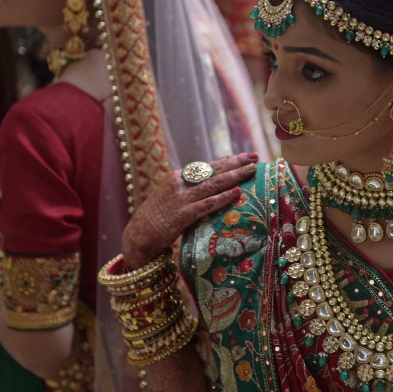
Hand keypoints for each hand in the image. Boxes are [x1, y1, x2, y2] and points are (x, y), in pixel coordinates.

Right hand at [122, 153, 257, 268]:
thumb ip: (189, 190)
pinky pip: (207, 204)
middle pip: (213, 170)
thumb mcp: (171, 197)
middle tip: (254, 157)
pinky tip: (236, 193)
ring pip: (213, 184)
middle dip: (236, 163)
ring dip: (234, 176)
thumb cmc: (158, 218)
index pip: (207, 166)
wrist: (138, 236)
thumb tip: (212, 185)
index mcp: (177, 177)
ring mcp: (181, 198)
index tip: (244, 156)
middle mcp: (180, 183)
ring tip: (251, 170)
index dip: (227, 160)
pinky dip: (223, 197)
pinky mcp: (182, 215)